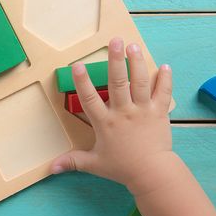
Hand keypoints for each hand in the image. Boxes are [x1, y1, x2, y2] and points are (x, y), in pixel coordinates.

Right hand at [51, 37, 172, 193]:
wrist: (152, 173)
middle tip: (115, 41)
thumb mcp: (94, 164)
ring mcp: (143, 110)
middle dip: (116, 60)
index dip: (82, 82)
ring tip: (134, 46)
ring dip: (137, 62)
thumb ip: (72, 161)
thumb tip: (50, 168)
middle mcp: (123, 112)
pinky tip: (165, 66)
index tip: (77, 65)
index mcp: (105, 122)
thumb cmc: (122, 168)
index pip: (90, 99)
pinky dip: (165, 79)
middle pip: (118, 82)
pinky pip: (163, 92)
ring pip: (140, 82)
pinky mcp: (159, 113)